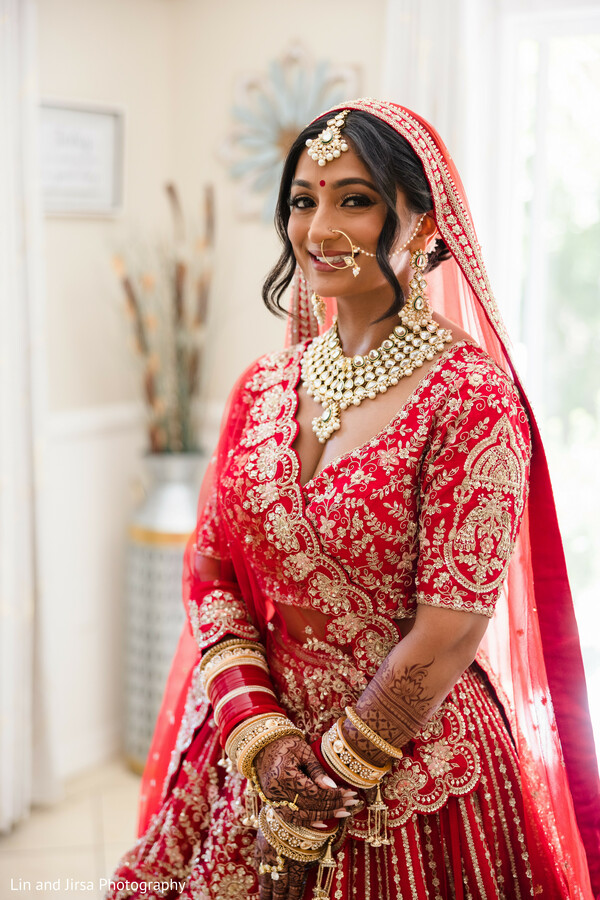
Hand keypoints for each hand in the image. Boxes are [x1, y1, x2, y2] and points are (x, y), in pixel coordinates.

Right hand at [254, 734, 357, 899]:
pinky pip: (290, 818)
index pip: (314, 793)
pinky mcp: (272, 802)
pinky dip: (306, 822)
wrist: (261, 744)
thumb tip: (332, 787)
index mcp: (284, 776)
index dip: (333, 795)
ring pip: (300, 817)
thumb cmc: (285, 743)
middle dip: (333, 806)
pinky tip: (322, 823)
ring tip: (343, 813)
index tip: (349, 793)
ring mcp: (273, 799)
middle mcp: (276, 791)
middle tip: (352, 804)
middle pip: (309, 806)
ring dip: (323, 817)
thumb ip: (316, 770)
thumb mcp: (303, 751)